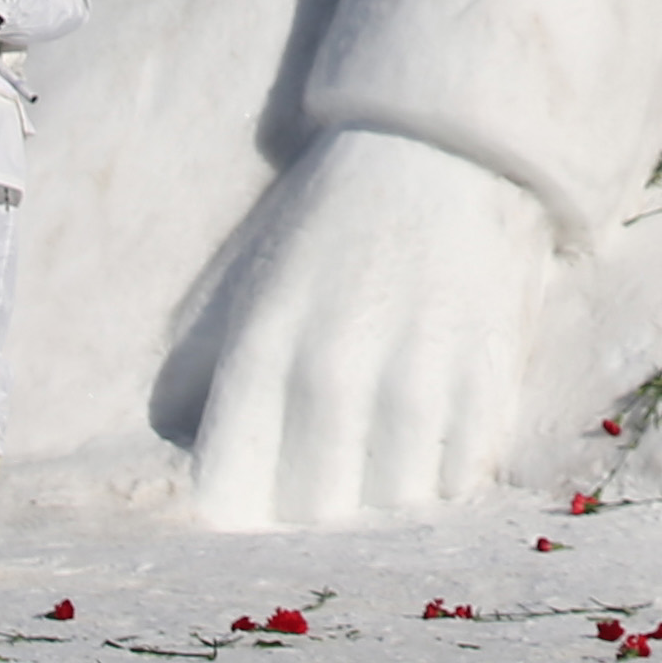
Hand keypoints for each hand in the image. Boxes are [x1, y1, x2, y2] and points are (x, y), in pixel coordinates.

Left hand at [185, 130, 555, 528]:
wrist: (442, 153)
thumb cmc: (329, 228)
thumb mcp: (243, 285)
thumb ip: (199, 371)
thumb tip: (174, 446)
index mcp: (262, 346)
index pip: (230, 491)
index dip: (241, 506)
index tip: (257, 495)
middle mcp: (334, 369)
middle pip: (311, 509)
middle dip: (314, 502)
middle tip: (325, 474)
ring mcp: (417, 375)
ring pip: (389, 502)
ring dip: (383, 490)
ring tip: (382, 450)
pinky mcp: (487, 375)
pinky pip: (456, 477)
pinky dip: (444, 469)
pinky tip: (433, 427)